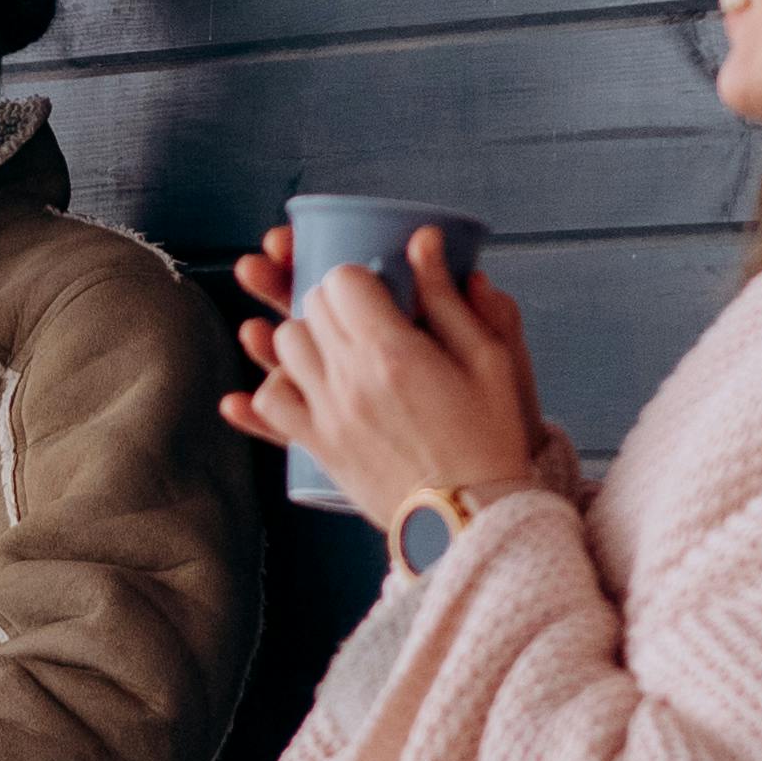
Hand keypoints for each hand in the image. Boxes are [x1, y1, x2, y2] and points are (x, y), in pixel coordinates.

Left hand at [221, 219, 544, 543]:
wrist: (471, 520)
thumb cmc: (489, 438)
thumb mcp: (488, 360)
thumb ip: (448, 298)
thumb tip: (422, 239)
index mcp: (394, 351)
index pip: (343, 280)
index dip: (358, 275)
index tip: (379, 288)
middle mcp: (351, 378)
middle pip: (311, 306)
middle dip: (333, 301)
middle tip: (363, 317)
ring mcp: (327, 414)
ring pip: (284, 345)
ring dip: (306, 336)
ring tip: (338, 348)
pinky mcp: (318, 446)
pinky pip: (272, 402)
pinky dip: (277, 385)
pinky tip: (301, 383)